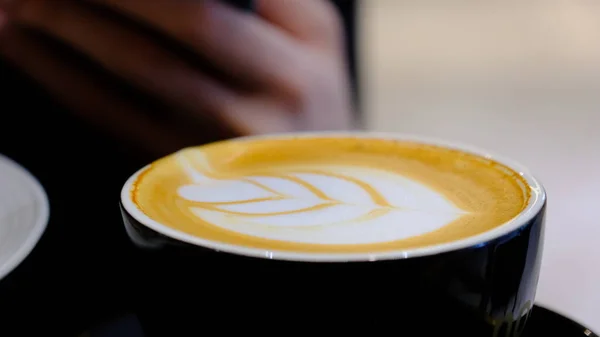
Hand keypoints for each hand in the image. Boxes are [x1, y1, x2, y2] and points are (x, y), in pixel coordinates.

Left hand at [0, 0, 353, 156]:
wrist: (318, 181)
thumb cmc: (311, 97)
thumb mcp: (317, 36)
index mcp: (293, 67)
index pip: (199, 13)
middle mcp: (255, 111)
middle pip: (152, 43)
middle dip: (84, 4)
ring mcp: (212, 147)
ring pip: (123, 81)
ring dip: (60, 36)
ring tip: (17, 6)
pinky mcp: (180, 169)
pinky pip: (112, 121)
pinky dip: (63, 81)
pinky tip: (32, 53)